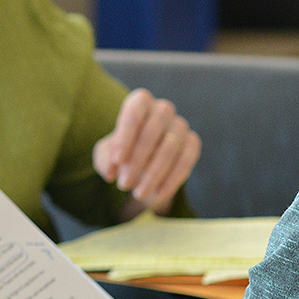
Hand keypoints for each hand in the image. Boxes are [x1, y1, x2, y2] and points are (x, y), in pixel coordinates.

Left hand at [93, 89, 199, 217]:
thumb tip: (112, 171)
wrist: (144, 164)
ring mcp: (180, 125)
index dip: (125, 137)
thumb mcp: (107, 155)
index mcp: (140, 102)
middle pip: (152, 132)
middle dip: (137, 161)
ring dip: (153, 174)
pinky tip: (158, 195)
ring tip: (138, 194)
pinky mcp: (193, 143)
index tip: (117, 161)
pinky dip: (171, 180)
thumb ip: (106, 160)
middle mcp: (162, 110)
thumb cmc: (123, 153)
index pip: (134, 113)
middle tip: (124, 184)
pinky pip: (186, 161)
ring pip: (170, 148)